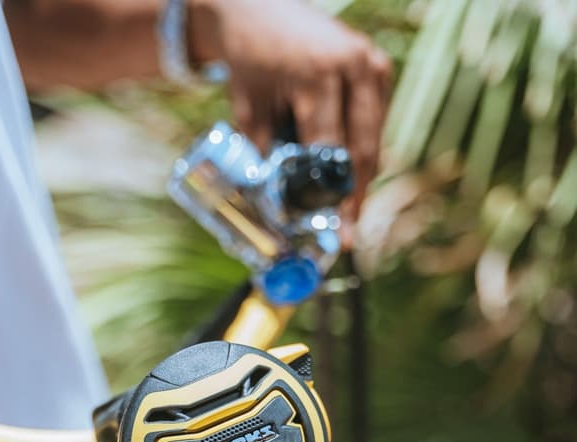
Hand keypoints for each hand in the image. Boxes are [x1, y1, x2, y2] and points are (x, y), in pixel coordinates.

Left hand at [190, 0, 391, 227]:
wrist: (261, 10)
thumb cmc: (251, 60)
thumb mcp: (248, 109)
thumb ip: (263, 154)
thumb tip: (274, 207)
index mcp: (319, 74)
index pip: (331, 151)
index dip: (333, 198)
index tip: (338, 232)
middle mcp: (355, 66)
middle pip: (363, 149)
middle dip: (355, 196)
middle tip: (348, 233)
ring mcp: (373, 64)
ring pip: (373, 138)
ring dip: (360, 176)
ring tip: (345, 211)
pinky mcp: (379, 68)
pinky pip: (375, 122)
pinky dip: (361, 150)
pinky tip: (346, 176)